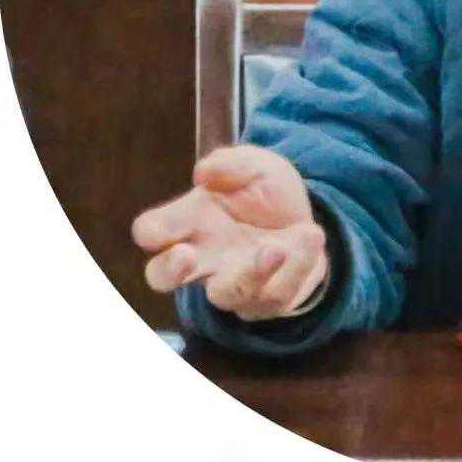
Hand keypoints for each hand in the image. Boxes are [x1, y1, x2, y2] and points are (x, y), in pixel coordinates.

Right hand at [131, 145, 328, 320]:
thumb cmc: (265, 191)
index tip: (160, 230)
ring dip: (250, 272)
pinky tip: (309, 236)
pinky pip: (278, 292)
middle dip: (169, 271)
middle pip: (161, 277)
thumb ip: (231, 163)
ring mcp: (233, 281)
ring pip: (226, 293)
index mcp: (189, 221)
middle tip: (186, 257)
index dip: (152, 232)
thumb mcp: (255, 165)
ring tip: (275, 248)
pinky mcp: (267, 298)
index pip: (151, 231)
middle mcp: (203, 257)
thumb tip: (204, 172)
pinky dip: (297, 263)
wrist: (306, 217)